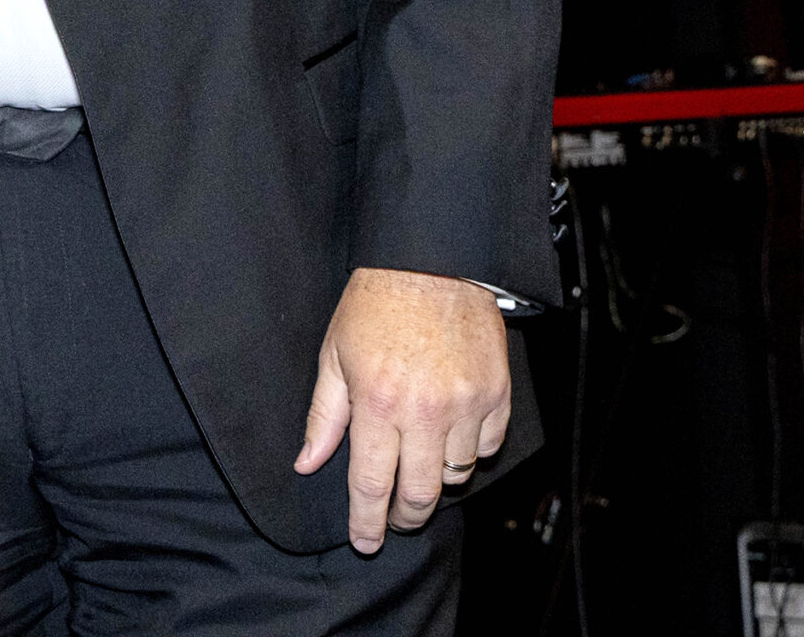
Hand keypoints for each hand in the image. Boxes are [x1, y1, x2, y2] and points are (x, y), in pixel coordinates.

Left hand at [293, 266, 509, 553]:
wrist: (430, 262)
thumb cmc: (375, 304)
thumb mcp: (335, 354)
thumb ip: (323, 415)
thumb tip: (307, 462)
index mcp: (376, 403)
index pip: (370, 484)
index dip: (367, 522)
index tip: (365, 541)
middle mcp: (424, 411)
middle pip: (418, 495)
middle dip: (404, 518)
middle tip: (395, 521)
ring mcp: (465, 405)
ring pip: (455, 475)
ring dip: (435, 478)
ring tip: (419, 461)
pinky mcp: (496, 395)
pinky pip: (486, 448)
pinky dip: (469, 451)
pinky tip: (451, 433)